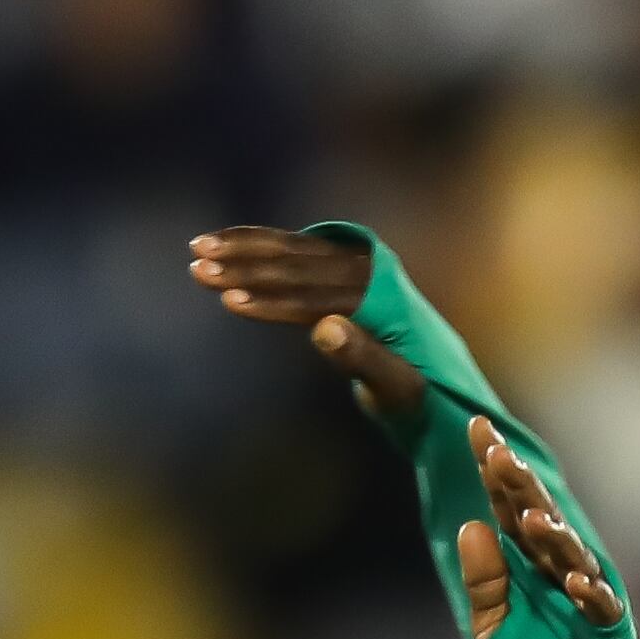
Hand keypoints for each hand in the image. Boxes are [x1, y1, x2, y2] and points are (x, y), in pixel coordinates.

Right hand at [188, 225, 423, 426]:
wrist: (443, 379)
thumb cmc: (419, 394)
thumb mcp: (397, 387)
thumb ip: (363, 356)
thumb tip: (323, 329)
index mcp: (379, 300)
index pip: (313, 298)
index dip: (270, 300)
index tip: (229, 301)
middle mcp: (368, 273)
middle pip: (295, 266)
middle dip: (243, 267)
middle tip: (196, 266)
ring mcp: (356, 265)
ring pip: (289, 252)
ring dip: (242, 251)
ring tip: (196, 251)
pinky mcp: (345, 265)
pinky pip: (294, 250)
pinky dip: (258, 247)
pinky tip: (225, 244)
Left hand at [454, 413, 624, 638]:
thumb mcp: (492, 627)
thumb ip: (483, 581)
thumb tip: (472, 526)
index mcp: (527, 561)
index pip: (508, 506)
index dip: (495, 470)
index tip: (476, 430)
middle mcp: (558, 566)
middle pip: (540, 516)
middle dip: (521, 486)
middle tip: (499, 455)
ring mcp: (587, 591)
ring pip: (572, 554)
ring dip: (554, 535)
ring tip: (532, 518)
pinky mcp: (610, 625)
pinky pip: (600, 604)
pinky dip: (588, 592)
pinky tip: (572, 579)